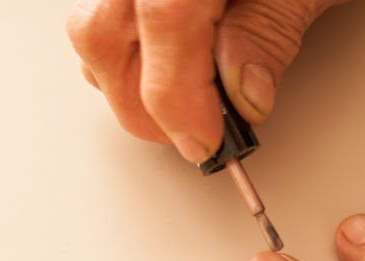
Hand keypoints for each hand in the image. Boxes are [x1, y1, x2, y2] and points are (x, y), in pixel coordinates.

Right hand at [66, 0, 344, 162]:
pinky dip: (128, 52)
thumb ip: (271, 28)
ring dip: (129, 83)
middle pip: (104, 31)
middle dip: (145, 104)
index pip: (163, 20)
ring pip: (93, 26)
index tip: (204, 142)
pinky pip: (103, 14)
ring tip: (185, 106)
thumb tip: (241, 95)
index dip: (178, 98)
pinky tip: (168, 69)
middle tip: (196, 135)